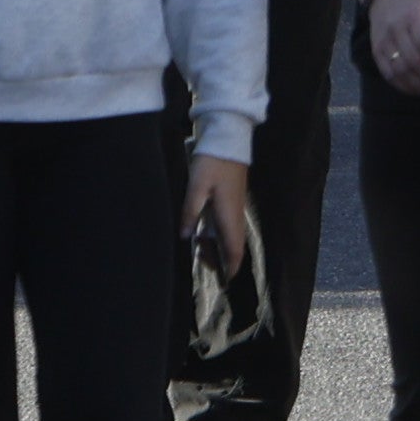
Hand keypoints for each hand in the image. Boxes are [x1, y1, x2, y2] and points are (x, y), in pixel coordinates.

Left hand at [184, 155, 256, 273]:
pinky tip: (203, 234)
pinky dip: (218, 236)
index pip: (234, 249)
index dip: (231, 267)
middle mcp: (235, 214)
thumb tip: (184, 236)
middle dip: (223, 261)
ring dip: (219, 248)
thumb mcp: (196, 186)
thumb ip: (190, 212)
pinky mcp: (231, 200)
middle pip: (234, 246)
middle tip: (204, 266)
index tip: (225, 281)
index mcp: (229, 215)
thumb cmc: (212, 162)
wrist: (228, 139)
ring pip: (231, 237)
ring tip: (200, 252)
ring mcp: (235, 207)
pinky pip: (228, 226)